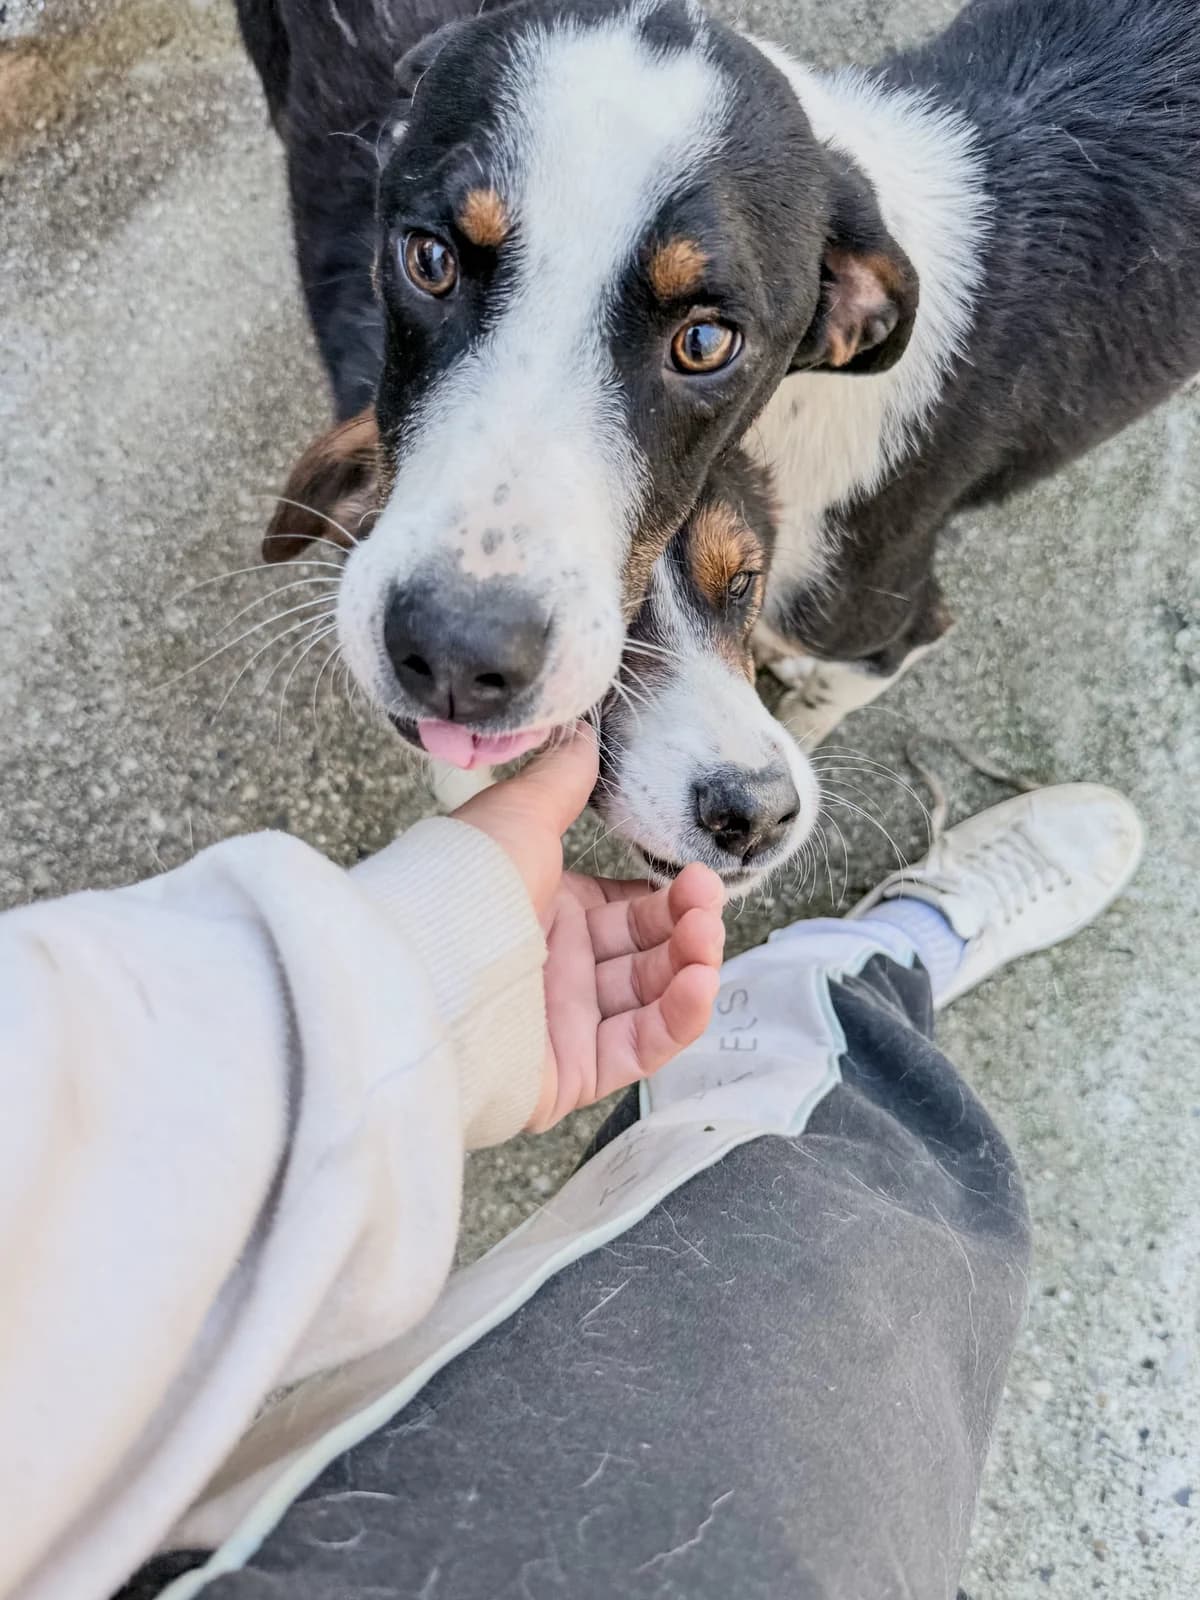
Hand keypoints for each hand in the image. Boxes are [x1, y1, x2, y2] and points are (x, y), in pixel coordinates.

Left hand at [454, 723, 724, 1129]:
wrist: (419, 973)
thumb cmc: (463, 887)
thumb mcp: (518, 818)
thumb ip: (561, 782)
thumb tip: (584, 736)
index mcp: (541, 909)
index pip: (623, 909)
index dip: (666, 897)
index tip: (697, 877)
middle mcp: (553, 968)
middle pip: (643, 952)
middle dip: (686, 925)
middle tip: (707, 901)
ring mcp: (562, 1024)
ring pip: (649, 999)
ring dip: (689, 966)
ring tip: (707, 938)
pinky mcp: (571, 1074)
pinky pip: (639, 1048)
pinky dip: (677, 1019)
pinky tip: (699, 983)